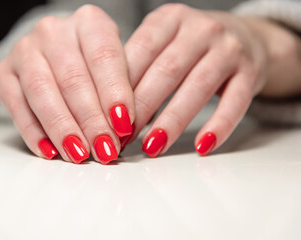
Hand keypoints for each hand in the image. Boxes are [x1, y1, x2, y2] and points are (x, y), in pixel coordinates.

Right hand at [0, 5, 133, 163]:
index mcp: (89, 22)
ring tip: (79, 154)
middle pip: (73, 79)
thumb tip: (123, 130)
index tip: (123, 126)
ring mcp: (25, 50)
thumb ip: (123, 92)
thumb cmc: (95, 65)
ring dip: (63, 129)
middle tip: (105, 149)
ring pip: (42, 93)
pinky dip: (34, 132)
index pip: (104, 57)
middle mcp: (53, 31)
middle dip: (91, 120)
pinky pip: (17, 106)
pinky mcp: (4, 73)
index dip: (115, 94)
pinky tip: (50, 151)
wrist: (57, 54)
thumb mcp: (118, 66)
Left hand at [124, 4, 299, 156]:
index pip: (140, 52)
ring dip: (172, 121)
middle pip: (166, 72)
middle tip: (124, 137)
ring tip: (153, 146)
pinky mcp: (250, 71)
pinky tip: (202, 146)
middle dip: (141, 108)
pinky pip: (235, 102)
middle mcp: (200, 29)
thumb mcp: (164, 41)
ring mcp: (228, 49)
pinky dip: (219, 126)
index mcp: (170, 19)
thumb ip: (139, 65)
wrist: (244, 36)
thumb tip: (109, 108)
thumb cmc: (192, 45)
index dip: (120, 88)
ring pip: (197, 88)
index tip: (106, 118)